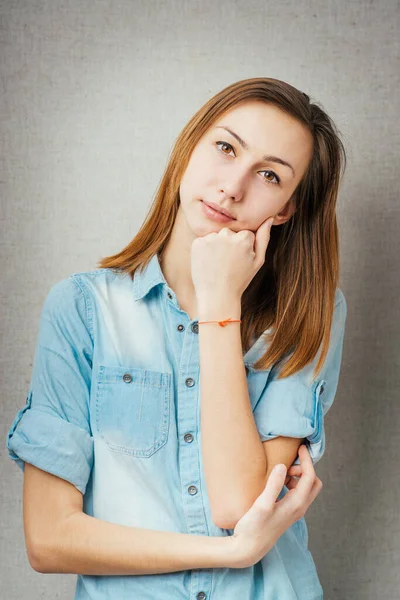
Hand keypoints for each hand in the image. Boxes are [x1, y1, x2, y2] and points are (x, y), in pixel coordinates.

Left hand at [191, 217, 273, 301]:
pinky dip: (204, 250)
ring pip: (215, 237)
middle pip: (229, 233)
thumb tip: (269, 218)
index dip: (243, 249)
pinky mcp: (197, 243)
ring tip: (218, 265)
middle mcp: (227, 234)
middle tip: (228, 264)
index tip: (239, 261)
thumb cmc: (240, 280)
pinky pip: (203, 241)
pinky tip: (208, 263)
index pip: (245, 234)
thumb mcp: (258, 261)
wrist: (217, 295)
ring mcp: (211, 238)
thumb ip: (263, 238)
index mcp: (244, 237)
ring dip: (216, 246)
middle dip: (229, 245)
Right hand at [226, 444, 322, 568]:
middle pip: (313, 483)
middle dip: (306, 468)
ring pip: (305, 488)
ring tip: (282, 470)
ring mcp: (293, 511)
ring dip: (298, 475)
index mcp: (296, 504)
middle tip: (290, 461)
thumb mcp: (262, 504)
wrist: (248, 549)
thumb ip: (273, 485)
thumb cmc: (253, 527)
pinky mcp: (286, 513)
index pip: (310, 477)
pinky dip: (292, 483)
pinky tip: (277, 481)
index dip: (307, 460)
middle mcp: (299, 508)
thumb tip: (282, 466)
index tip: (300, 447)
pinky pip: (297, 493)